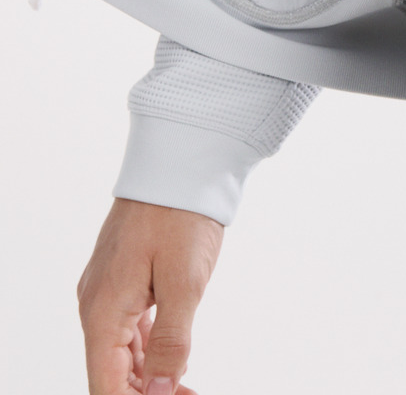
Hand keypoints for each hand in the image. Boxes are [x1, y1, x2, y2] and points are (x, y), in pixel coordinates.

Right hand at [78, 198, 222, 393]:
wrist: (181, 158)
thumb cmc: (181, 213)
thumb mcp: (184, 283)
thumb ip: (170, 343)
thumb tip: (156, 394)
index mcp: (103, 311)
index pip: (106, 386)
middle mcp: (97, 303)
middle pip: (110, 372)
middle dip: (144, 393)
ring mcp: (108, 288)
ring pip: (119, 351)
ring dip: (147, 376)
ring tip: (184, 388)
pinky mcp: (124, 276)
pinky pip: (128, 326)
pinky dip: (147, 349)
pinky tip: (169, 359)